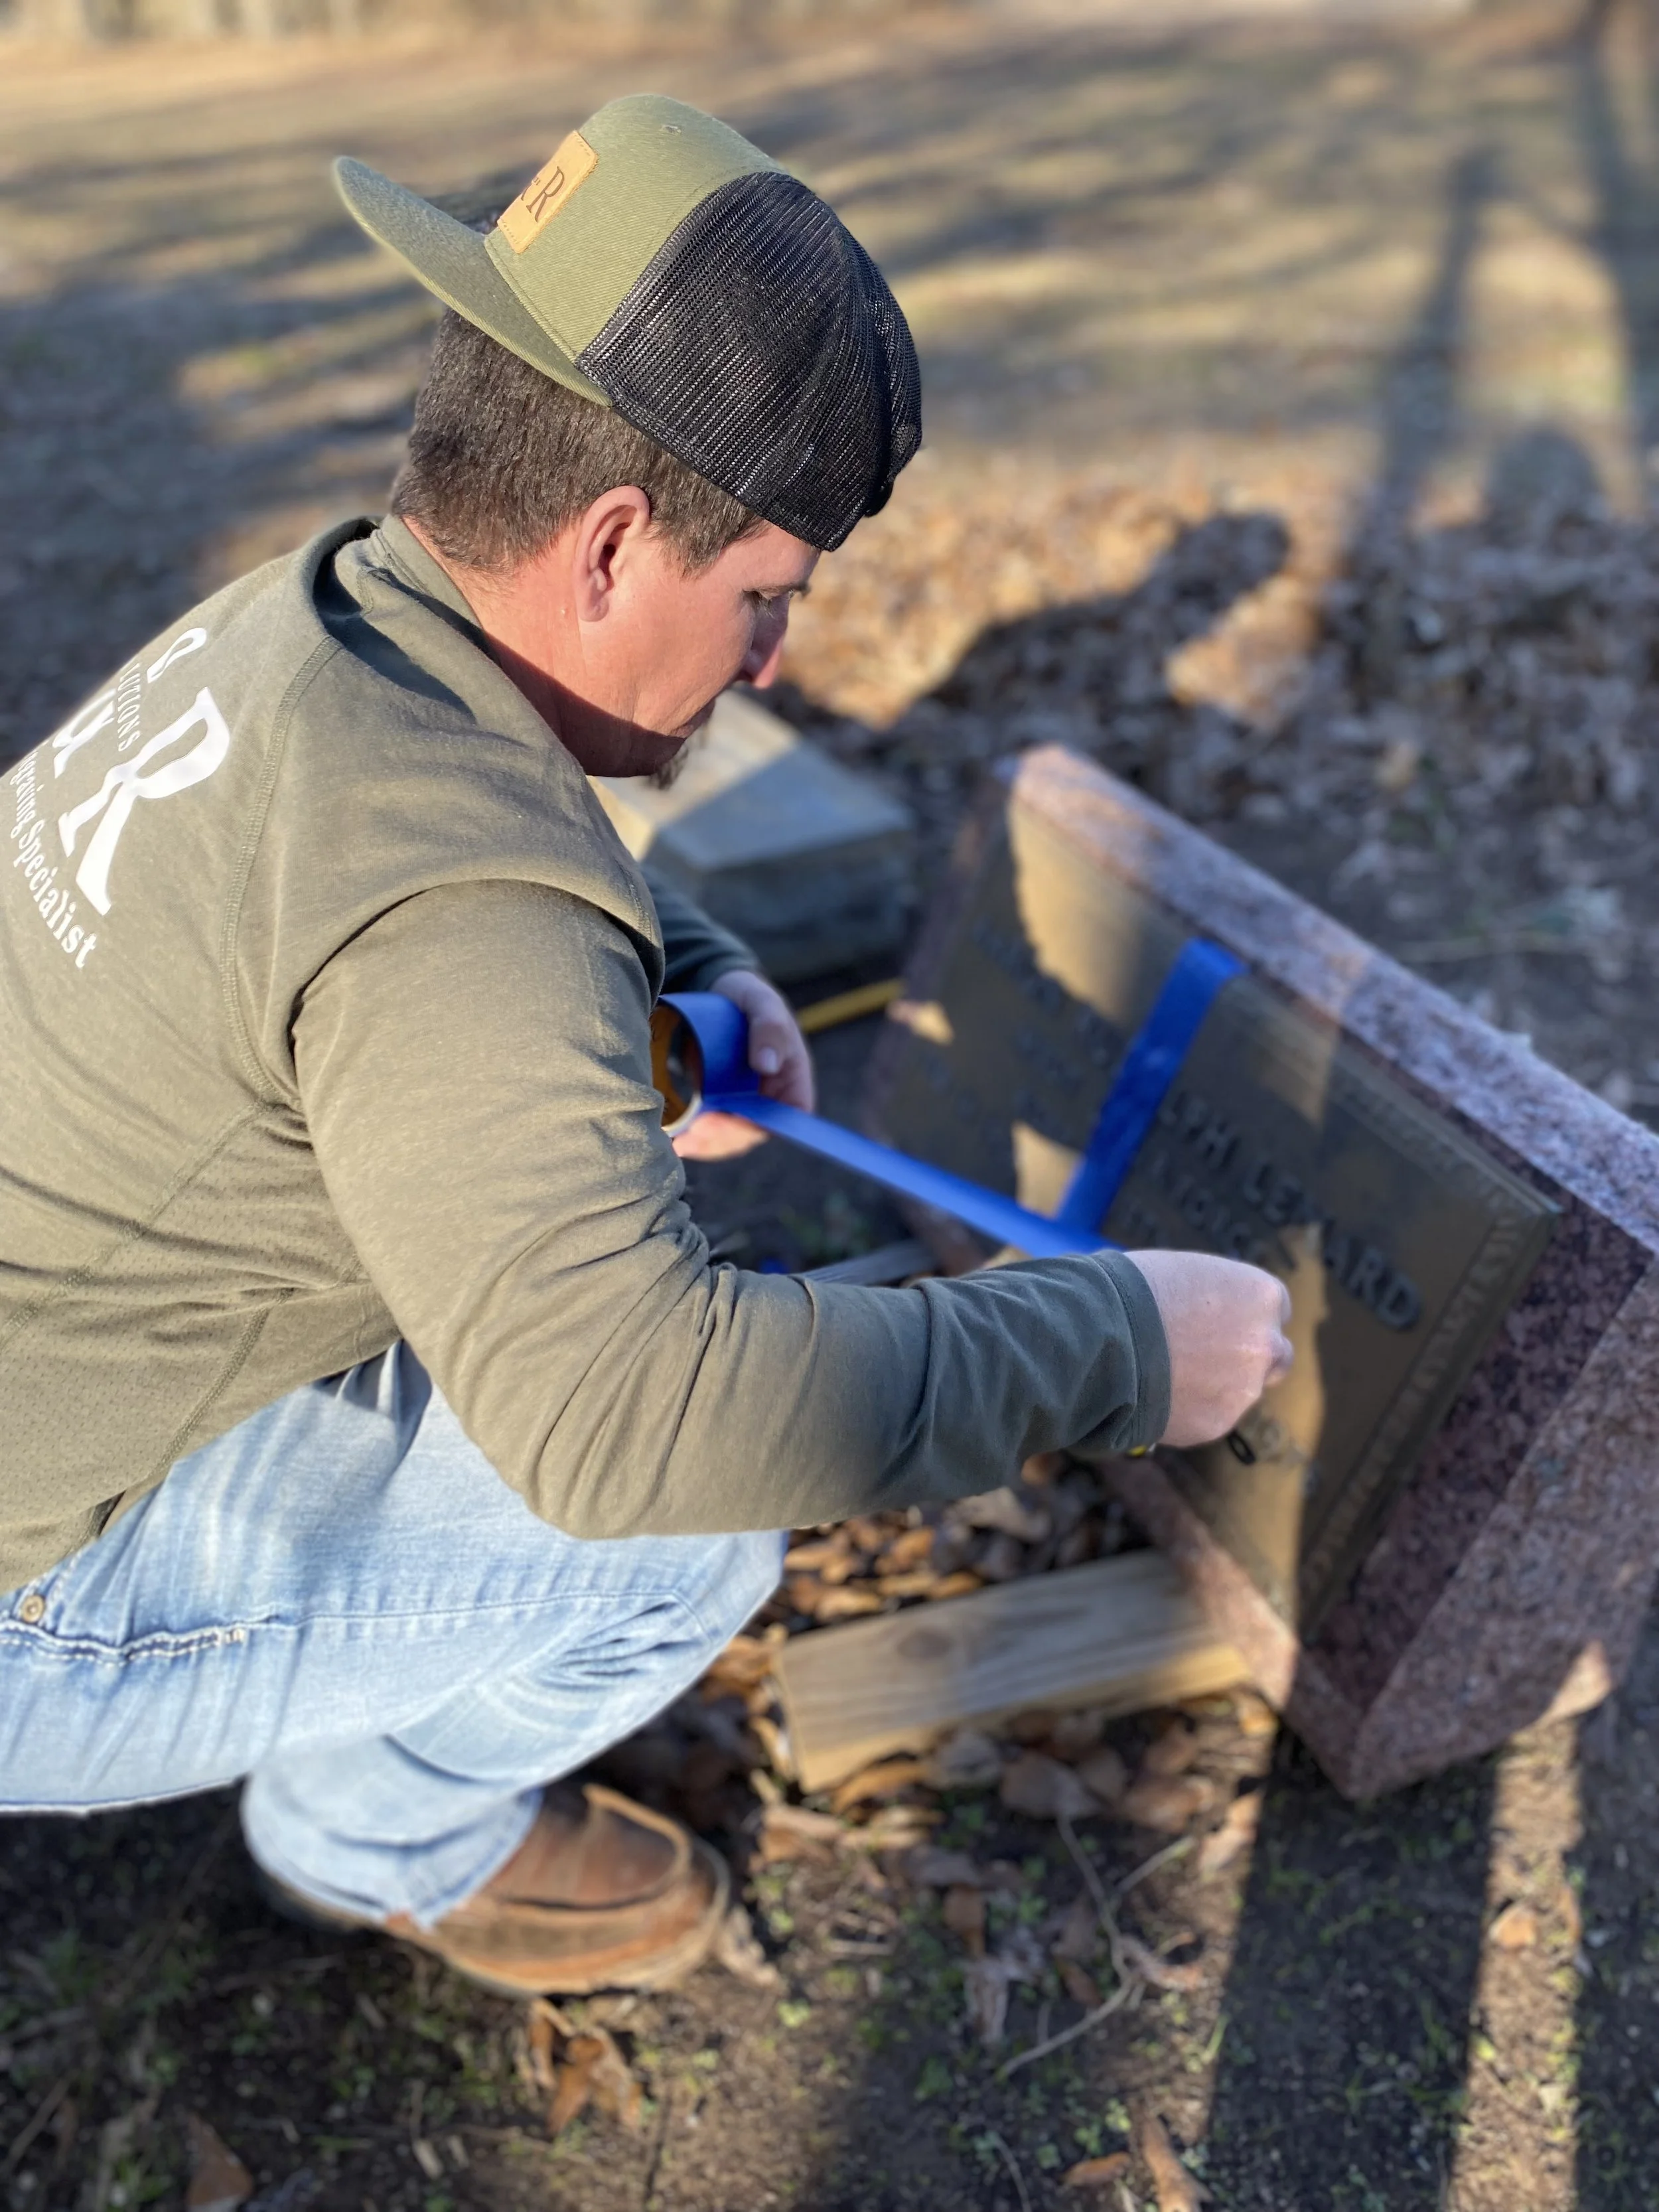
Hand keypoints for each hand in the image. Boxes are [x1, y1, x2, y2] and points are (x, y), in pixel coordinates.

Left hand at [670, 969, 815, 1160]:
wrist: (718, 992)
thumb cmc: (748, 996)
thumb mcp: (761, 1002)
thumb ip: (770, 1026)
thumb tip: (767, 1064)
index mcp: (791, 1078)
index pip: (789, 1116)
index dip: (763, 1125)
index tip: (733, 1119)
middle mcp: (768, 1098)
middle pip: (753, 1132)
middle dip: (725, 1138)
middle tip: (696, 1132)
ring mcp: (741, 1104)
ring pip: (729, 1137)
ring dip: (706, 1144)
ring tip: (681, 1141)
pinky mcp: (717, 1104)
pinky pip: (709, 1129)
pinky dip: (693, 1137)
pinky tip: (675, 1138)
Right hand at [1127, 1248, 1293, 1448]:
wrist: (1100, 1338)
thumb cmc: (1132, 1290)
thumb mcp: (1184, 1274)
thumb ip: (1215, 1297)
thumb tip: (1211, 1313)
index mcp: (1261, 1295)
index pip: (1276, 1309)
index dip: (1247, 1315)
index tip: (1224, 1320)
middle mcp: (1266, 1344)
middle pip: (1275, 1356)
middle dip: (1251, 1357)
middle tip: (1210, 1356)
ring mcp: (1244, 1389)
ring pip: (1241, 1391)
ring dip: (1216, 1386)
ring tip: (1165, 1374)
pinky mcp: (1216, 1425)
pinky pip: (1209, 1417)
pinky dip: (1190, 1410)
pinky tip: (1155, 1394)